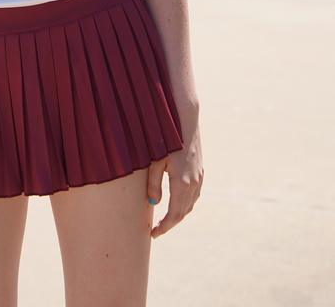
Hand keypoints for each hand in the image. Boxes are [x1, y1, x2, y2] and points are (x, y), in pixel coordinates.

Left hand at [147, 121, 202, 237]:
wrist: (185, 119)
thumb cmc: (165, 138)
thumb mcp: (154, 161)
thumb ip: (153, 184)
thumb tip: (152, 204)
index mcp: (181, 183)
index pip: (174, 214)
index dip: (164, 227)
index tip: (154, 234)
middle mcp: (193, 183)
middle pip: (183, 212)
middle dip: (170, 224)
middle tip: (157, 230)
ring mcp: (199, 177)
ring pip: (190, 204)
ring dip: (179, 214)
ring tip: (165, 219)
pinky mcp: (200, 170)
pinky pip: (195, 194)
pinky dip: (186, 203)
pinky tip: (177, 202)